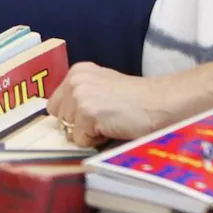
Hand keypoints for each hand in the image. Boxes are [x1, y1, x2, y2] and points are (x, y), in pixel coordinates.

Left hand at [47, 62, 178, 145]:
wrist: (158, 102)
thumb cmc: (134, 100)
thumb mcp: (101, 87)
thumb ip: (81, 96)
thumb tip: (63, 120)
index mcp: (78, 71)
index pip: (54, 104)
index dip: (71, 116)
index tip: (89, 117)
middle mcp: (76, 79)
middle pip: (58, 118)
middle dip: (76, 125)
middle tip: (102, 119)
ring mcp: (80, 94)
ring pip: (67, 131)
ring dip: (86, 133)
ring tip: (108, 122)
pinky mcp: (87, 112)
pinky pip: (80, 141)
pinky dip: (95, 141)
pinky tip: (112, 127)